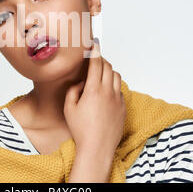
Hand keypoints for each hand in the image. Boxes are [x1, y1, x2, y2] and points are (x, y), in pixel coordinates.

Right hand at [63, 39, 125, 155]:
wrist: (97, 148)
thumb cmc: (81, 130)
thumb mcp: (69, 108)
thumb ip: (73, 90)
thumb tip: (81, 83)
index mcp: (94, 89)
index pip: (96, 63)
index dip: (95, 51)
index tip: (95, 43)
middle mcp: (108, 92)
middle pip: (108, 67)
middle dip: (101, 60)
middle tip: (95, 59)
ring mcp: (118, 99)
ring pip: (116, 76)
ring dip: (108, 72)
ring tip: (100, 76)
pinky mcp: (123, 107)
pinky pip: (119, 90)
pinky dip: (113, 86)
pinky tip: (105, 94)